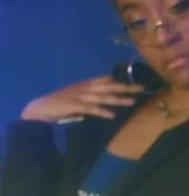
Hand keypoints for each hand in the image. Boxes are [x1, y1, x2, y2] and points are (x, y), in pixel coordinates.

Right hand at [21, 76, 143, 122]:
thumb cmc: (61, 104)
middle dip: (125, 87)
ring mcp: (80, 96)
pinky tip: (112, 115)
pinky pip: (91, 109)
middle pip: (109, 86)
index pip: (106, 80)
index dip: (120, 80)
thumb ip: (92, 96)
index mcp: (86, 85)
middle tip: (141, 88)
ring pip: (103, 97)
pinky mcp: (74, 106)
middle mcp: (85, 88)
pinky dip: (102, 112)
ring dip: (118, 99)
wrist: (40, 108)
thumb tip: (107, 96)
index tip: (135, 81)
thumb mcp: (78, 96)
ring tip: (132, 102)